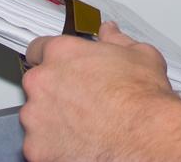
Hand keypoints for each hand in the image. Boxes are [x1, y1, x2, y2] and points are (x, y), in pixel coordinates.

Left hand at [20, 21, 180, 161]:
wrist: (145, 138)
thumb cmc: (142, 100)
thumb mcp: (139, 55)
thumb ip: (116, 39)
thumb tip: (110, 32)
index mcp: (61, 54)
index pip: (38, 48)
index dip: (52, 59)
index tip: (60, 68)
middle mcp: (42, 83)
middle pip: (38, 85)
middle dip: (55, 91)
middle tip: (82, 101)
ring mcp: (36, 118)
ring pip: (37, 117)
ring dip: (53, 119)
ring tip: (84, 126)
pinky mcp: (37, 149)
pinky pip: (40, 145)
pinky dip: (55, 146)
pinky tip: (80, 144)